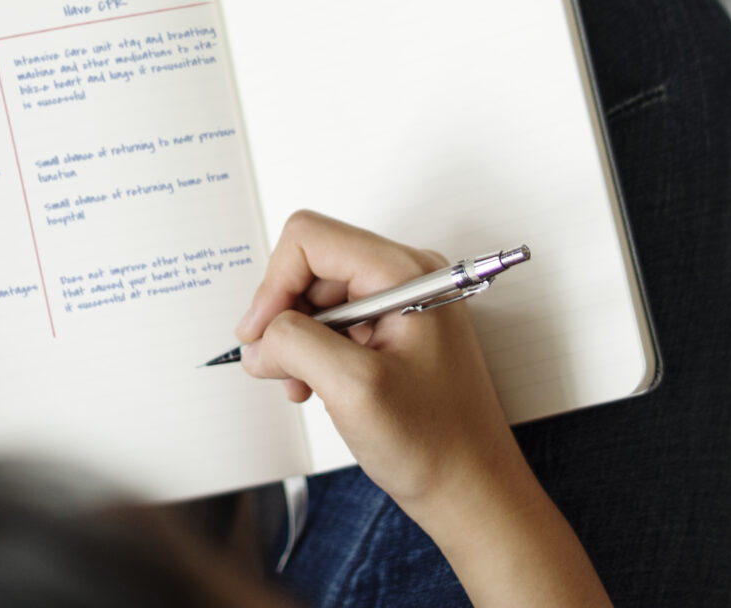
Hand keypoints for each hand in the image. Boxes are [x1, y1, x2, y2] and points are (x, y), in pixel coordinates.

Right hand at [236, 212, 608, 607]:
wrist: (471, 491)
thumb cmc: (437, 444)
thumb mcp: (354, 388)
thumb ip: (297, 343)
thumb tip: (261, 336)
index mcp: (404, 273)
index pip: (310, 239)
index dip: (274, 283)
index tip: (259, 334)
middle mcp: (405, 277)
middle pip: (312, 265)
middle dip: (284, 316)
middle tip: (277, 367)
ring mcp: (401, 303)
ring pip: (319, 297)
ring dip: (296, 340)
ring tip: (299, 384)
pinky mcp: (395, 330)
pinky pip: (336, 323)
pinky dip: (313, 353)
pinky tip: (313, 387)